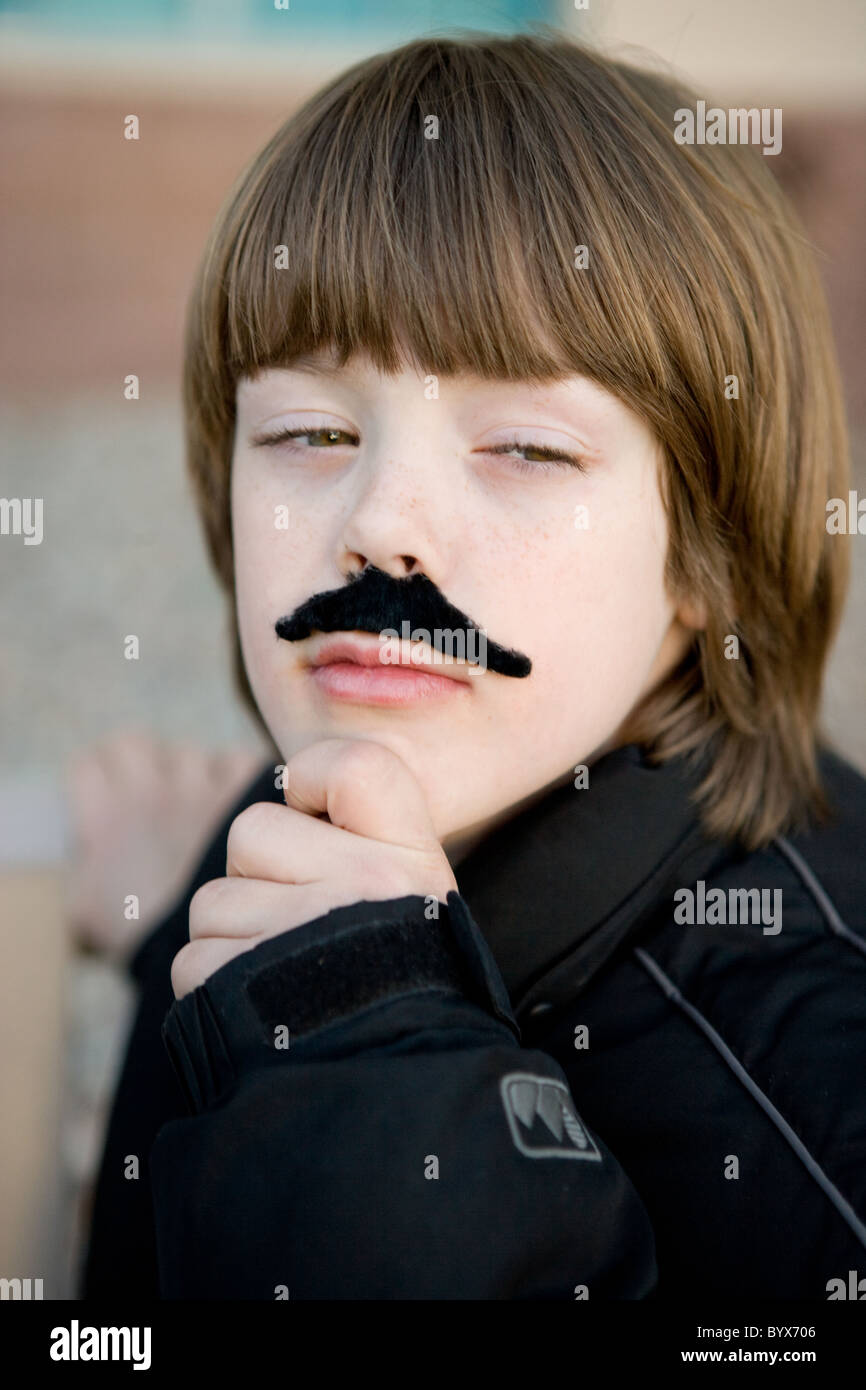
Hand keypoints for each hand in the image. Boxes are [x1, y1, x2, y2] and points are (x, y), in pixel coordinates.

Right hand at [64, 730, 263, 966]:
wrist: (206, 945)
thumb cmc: (142, 932)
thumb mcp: (84, 905)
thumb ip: (81, 866)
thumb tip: (87, 850)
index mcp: (105, 814)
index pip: (89, 764)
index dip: (95, 780)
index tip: (105, 796)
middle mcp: (150, 790)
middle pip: (133, 747)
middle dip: (138, 767)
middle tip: (152, 797)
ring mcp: (200, 787)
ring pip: (187, 754)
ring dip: (188, 774)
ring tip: (197, 808)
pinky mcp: (244, 789)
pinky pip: (235, 762)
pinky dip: (234, 780)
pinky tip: (234, 809)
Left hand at [170, 738, 457, 999]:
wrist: (402, 1088)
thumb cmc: (404, 980)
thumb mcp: (417, 891)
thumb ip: (367, 827)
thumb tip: (291, 786)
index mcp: (409, 855)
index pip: (348, 765)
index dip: (313, 781)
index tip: (323, 818)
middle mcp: (363, 886)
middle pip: (252, 832)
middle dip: (261, 876)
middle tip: (310, 926)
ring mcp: (300, 935)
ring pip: (214, 901)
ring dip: (235, 938)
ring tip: (291, 978)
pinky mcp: (242, 985)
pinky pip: (195, 959)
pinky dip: (216, 988)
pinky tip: (266, 1009)